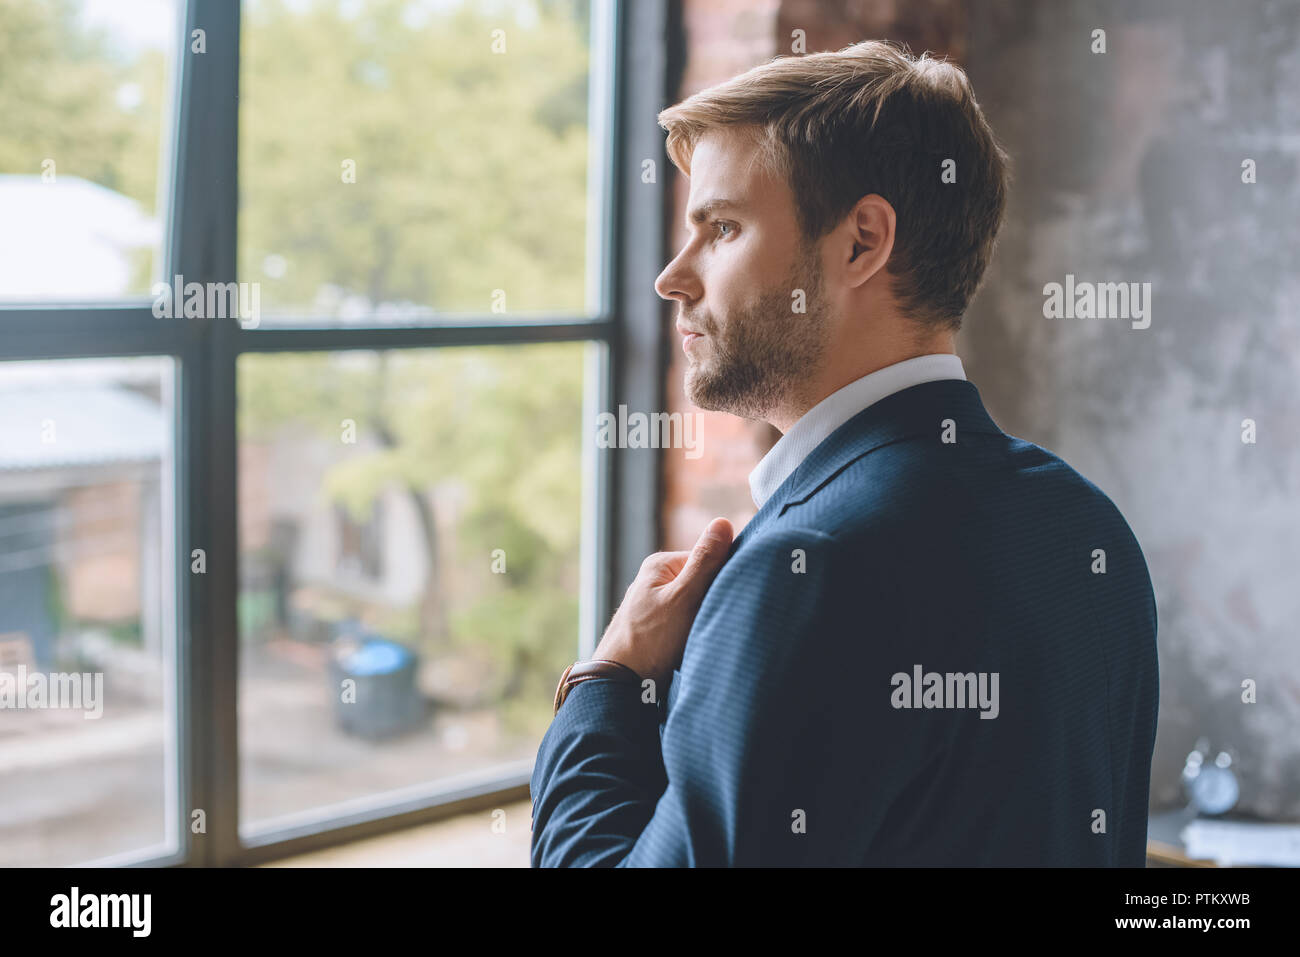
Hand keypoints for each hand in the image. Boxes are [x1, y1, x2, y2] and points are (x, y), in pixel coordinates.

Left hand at [592, 517, 734, 688]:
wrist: (619, 688)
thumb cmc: (651, 641)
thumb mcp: (684, 597)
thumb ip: (705, 561)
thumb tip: (723, 522)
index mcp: (660, 565)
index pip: (708, 560)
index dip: (722, 580)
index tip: (726, 601)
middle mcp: (654, 582)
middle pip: (702, 584)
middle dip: (713, 603)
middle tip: (713, 624)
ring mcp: (653, 608)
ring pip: (695, 608)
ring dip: (704, 622)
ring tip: (700, 640)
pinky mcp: (655, 632)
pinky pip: (685, 627)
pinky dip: (692, 637)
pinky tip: (691, 650)